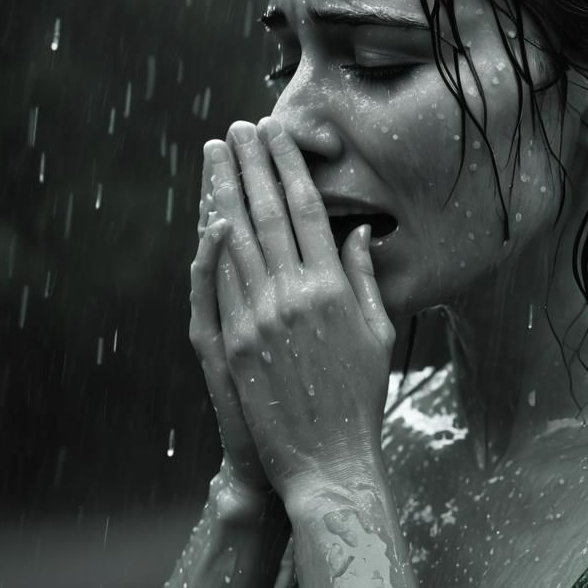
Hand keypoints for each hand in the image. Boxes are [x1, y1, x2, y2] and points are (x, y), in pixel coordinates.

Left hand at [206, 117, 395, 505]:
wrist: (327, 460)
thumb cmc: (361, 398)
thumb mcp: (379, 334)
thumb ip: (366, 278)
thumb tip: (357, 232)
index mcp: (334, 289)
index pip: (306, 210)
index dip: (289, 166)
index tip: (278, 133)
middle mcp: (294, 295)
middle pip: (267, 213)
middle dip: (252, 164)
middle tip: (240, 126)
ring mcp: (258, 319)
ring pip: (236, 240)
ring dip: (225, 191)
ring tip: (217, 154)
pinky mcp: (232, 344)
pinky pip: (217, 284)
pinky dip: (211, 246)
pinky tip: (208, 215)